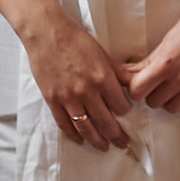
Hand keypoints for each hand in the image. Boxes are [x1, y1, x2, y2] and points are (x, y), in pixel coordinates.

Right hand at [23, 6, 131, 151]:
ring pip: (86, 128)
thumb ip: (117, 72)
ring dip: (97, 141)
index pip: (121, 106)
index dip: (125, 111)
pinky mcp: (52, 100)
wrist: (47, 33)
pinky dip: (73, 135)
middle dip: (117, 135)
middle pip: (106, 122)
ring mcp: (68, 98)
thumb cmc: (76, 39)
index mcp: (102, 78)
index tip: (125, 112)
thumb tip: (132, 83)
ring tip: (104, 147)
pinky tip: (80, 140)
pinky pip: (64, 124)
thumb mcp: (102, 53)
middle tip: (123, 143)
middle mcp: (87, 91)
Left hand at [130, 0, 179, 115]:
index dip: (135, 87)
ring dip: (168, 99)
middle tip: (156, 81)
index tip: (138, 81)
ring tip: (171, 86)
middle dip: (151, 92)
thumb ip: (147, 62)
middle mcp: (179, 78)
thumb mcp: (165, 42)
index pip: (137, 91)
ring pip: (171, 108)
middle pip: (153, 102)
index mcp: (165, 64)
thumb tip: (128, 73)